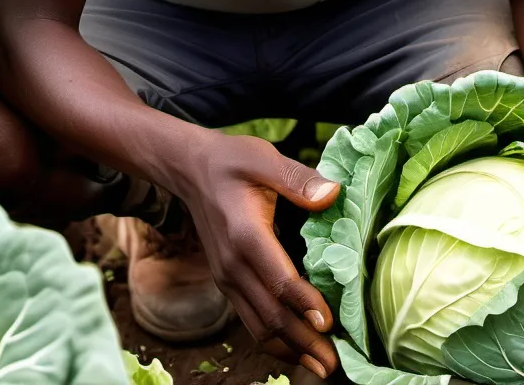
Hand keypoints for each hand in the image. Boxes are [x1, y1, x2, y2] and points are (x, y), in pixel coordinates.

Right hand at [174, 130, 341, 378]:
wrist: (189, 169)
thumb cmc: (231, 159)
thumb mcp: (264, 159)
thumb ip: (298, 178)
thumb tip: (332, 194)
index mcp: (246, 236)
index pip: (279, 281)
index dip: (305, 304)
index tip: (330, 324)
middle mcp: (233, 266)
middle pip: (270, 316)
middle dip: (303, 343)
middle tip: (334, 366)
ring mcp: (227, 277)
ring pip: (258, 326)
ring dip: (290, 349)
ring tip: (320, 366)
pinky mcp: (227, 281)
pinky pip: (250, 319)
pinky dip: (273, 339)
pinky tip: (295, 347)